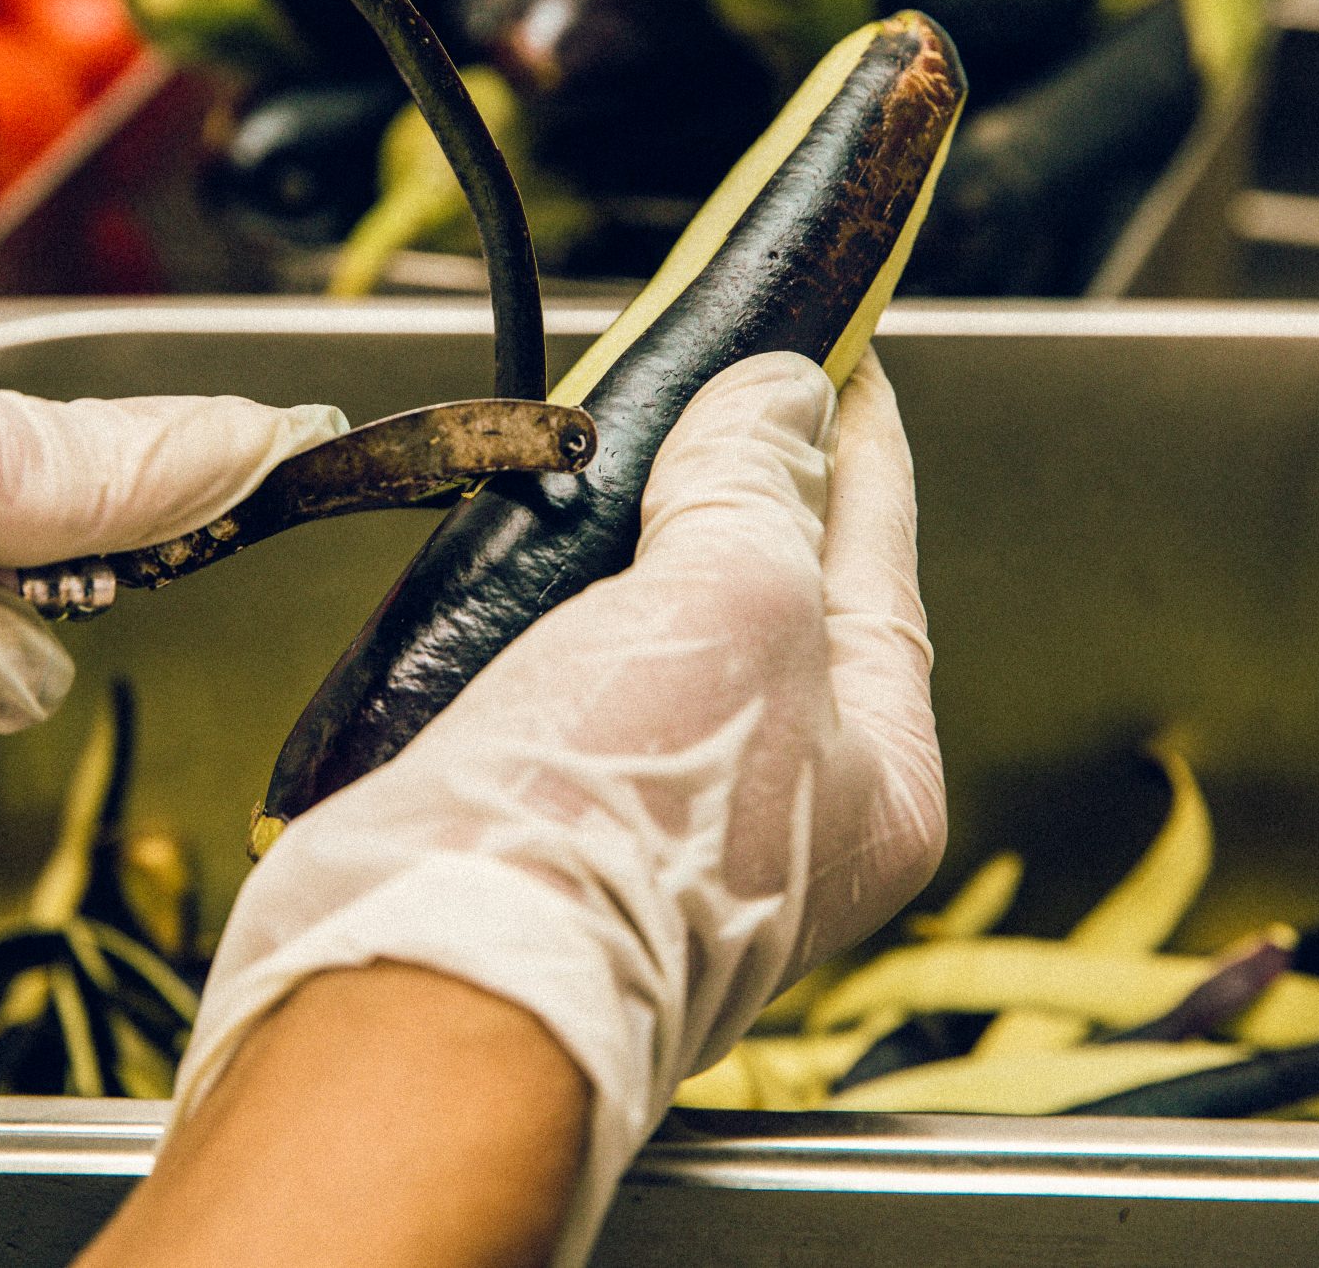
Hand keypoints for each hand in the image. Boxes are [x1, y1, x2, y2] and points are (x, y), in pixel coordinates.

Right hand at [171, 350, 946, 1264]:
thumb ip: (761, 492)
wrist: (436, 967)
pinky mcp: (540, 811)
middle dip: (744, 481)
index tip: (841, 353)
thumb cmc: (620, 828)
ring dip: (636, 532)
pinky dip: (552, 596)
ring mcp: (656, 815)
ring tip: (625, 425)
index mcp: (875, 775)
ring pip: (661, 629)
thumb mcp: (734, 610)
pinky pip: (566, 670)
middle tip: (726, 370)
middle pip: (774, 597)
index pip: (882, 565)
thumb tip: (784, 401)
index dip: (858, 445)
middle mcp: (777, 807)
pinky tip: (531, 532)